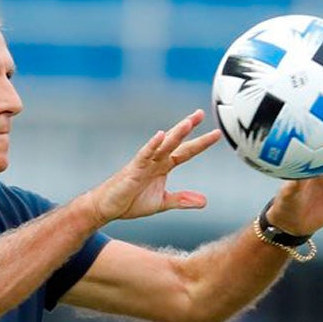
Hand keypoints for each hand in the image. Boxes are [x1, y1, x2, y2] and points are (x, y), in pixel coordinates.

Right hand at [89, 109, 221, 223]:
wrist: (107, 208)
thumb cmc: (130, 202)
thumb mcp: (162, 203)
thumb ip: (182, 199)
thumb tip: (204, 201)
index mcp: (162, 167)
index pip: (185, 152)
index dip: (200, 143)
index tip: (215, 133)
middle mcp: (155, 161)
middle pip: (176, 142)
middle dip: (188, 128)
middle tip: (200, 113)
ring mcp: (144, 163)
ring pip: (163, 145)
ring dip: (176, 133)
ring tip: (189, 122)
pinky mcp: (133, 169)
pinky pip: (144, 155)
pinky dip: (152, 145)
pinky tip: (161, 135)